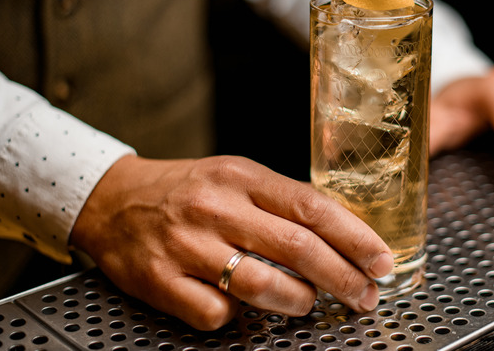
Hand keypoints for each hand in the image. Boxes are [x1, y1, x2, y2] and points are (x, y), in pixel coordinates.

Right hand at [70, 155, 392, 329]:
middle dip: (342, 277)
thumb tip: (343, 233)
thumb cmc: (188, 190)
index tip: (381, 260)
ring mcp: (187, 245)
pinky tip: (240, 305)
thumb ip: (282, 200)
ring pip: (261, 285)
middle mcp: (216, 208)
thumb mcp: (236, 176)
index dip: (354, 237)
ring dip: (298, 300)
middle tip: (365, 296)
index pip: (312, 207)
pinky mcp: (161, 280)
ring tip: (308, 302)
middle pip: (296, 247)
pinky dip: (237, 316)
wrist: (112, 199)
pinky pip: (215, 312)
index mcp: (242, 177)